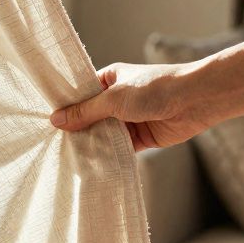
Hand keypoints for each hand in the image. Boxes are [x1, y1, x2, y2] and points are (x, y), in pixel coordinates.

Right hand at [49, 62, 213, 150]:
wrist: (195, 100)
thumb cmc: (155, 88)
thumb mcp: (114, 98)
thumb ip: (85, 111)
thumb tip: (56, 120)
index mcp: (110, 79)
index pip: (82, 94)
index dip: (67, 107)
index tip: (48, 122)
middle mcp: (118, 98)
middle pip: (91, 116)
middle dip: (78, 129)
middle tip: (54, 144)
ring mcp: (129, 118)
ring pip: (104, 133)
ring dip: (92, 143)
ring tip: (69, 156)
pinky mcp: (141, 137)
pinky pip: (119, 147)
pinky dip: (108, 154)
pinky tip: (92, 163)